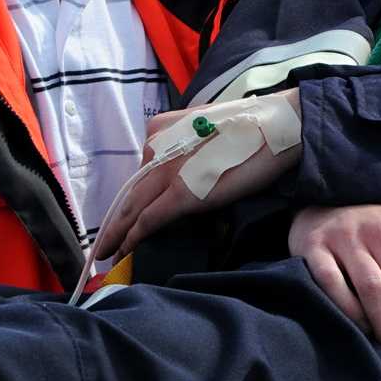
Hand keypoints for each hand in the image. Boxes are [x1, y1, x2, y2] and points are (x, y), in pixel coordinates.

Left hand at [93, 91, 301, 261]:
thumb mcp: (207, 131)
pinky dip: (133, 237)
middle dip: (115, 221)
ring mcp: (167, 170)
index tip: (125, 216)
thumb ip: (190, 150)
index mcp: (162, 131)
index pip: (142, 171)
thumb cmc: (252, 130)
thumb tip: (189, 173)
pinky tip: (126, 251)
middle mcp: (156, 147)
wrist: (277, 126)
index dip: (132, 198)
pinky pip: (148, 220)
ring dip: (118, 234)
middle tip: (103, 243)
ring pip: (131, 208)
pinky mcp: (181, 193)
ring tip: (108, 253)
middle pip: (130, 191)